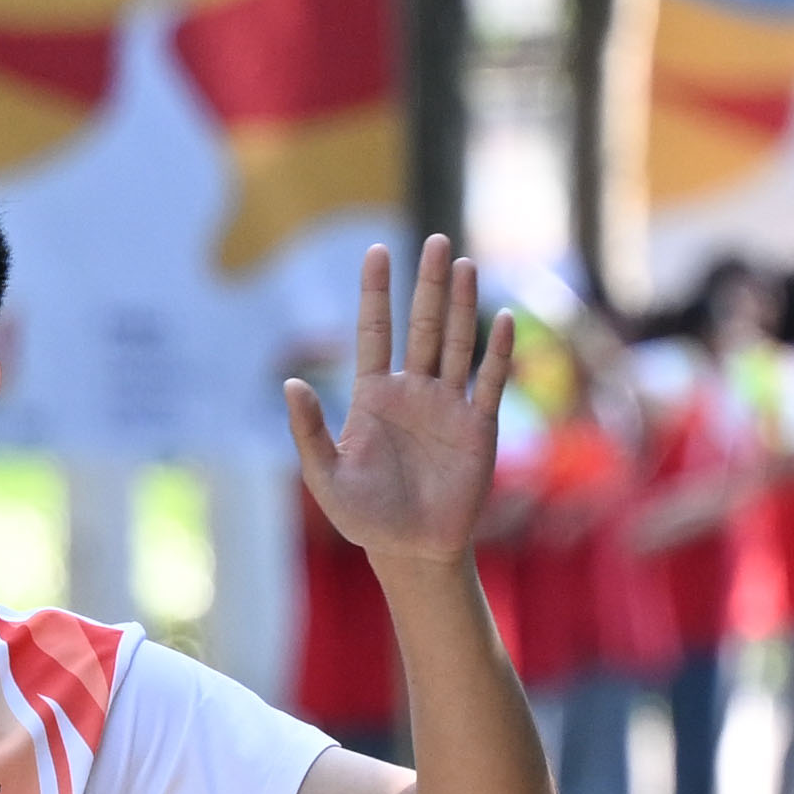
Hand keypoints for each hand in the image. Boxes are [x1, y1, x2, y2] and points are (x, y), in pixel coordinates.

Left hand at [285, 237, 514, 567]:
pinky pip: (489, 383)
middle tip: (435, 243)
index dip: (376, 293)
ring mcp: (448, 406)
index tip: (376, 251)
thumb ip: (309, 431)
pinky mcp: (478, 428)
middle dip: (428, 285)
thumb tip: (290, 383)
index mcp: (374, 395)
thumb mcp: (326, 476)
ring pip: (456, 344)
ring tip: (463, 264)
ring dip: (461, 305)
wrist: (411, 551)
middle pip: (422, 326)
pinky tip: (502, 319)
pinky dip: (497, 353)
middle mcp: (413, 391)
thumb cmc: (364, 517)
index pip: (375, 331)